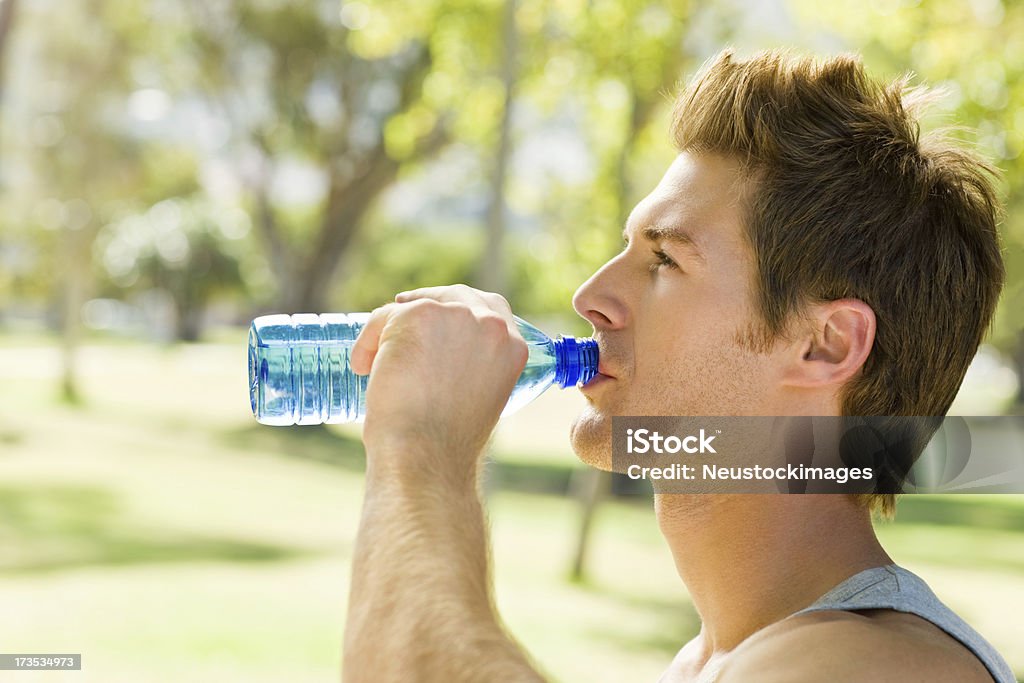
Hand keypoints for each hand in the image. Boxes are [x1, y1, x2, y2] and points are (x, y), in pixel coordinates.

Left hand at [350, 285, 528, 479]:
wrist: (426, 453)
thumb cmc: (446, 444)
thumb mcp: (479, 399)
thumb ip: (472, 369)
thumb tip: (440, 358)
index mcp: (513, 348)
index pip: (492, 310)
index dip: (462, 309)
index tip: (440, 315)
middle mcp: (489, 325)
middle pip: (455, 296)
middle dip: (429, 302)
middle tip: (402, 313)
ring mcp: (454, 316)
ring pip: (414, 308)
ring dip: (392, 333)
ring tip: (376, 367)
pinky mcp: (416, 315)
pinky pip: (383, 318)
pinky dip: (368, 342)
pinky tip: (363, 368)